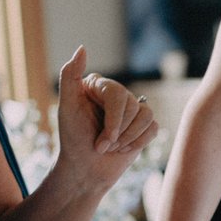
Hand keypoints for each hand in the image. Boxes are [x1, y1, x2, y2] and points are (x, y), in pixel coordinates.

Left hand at [56, 46, 157, 186]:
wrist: (86, 171)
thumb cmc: (73, 140)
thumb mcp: (67, 108)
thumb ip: (70, 76)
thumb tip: (82, 48)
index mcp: (99, 86)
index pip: (119, 95)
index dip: (114, 120)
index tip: (101, 141)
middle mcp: (117, 95)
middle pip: (133, 106)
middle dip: (119, 133)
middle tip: (102, 147)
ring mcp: (132, 110)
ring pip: (147, 116)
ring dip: (130, 139)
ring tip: (113, 148)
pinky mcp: (144, 125)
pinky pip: (154, 128)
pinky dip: (139, 142)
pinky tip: (124, 149)